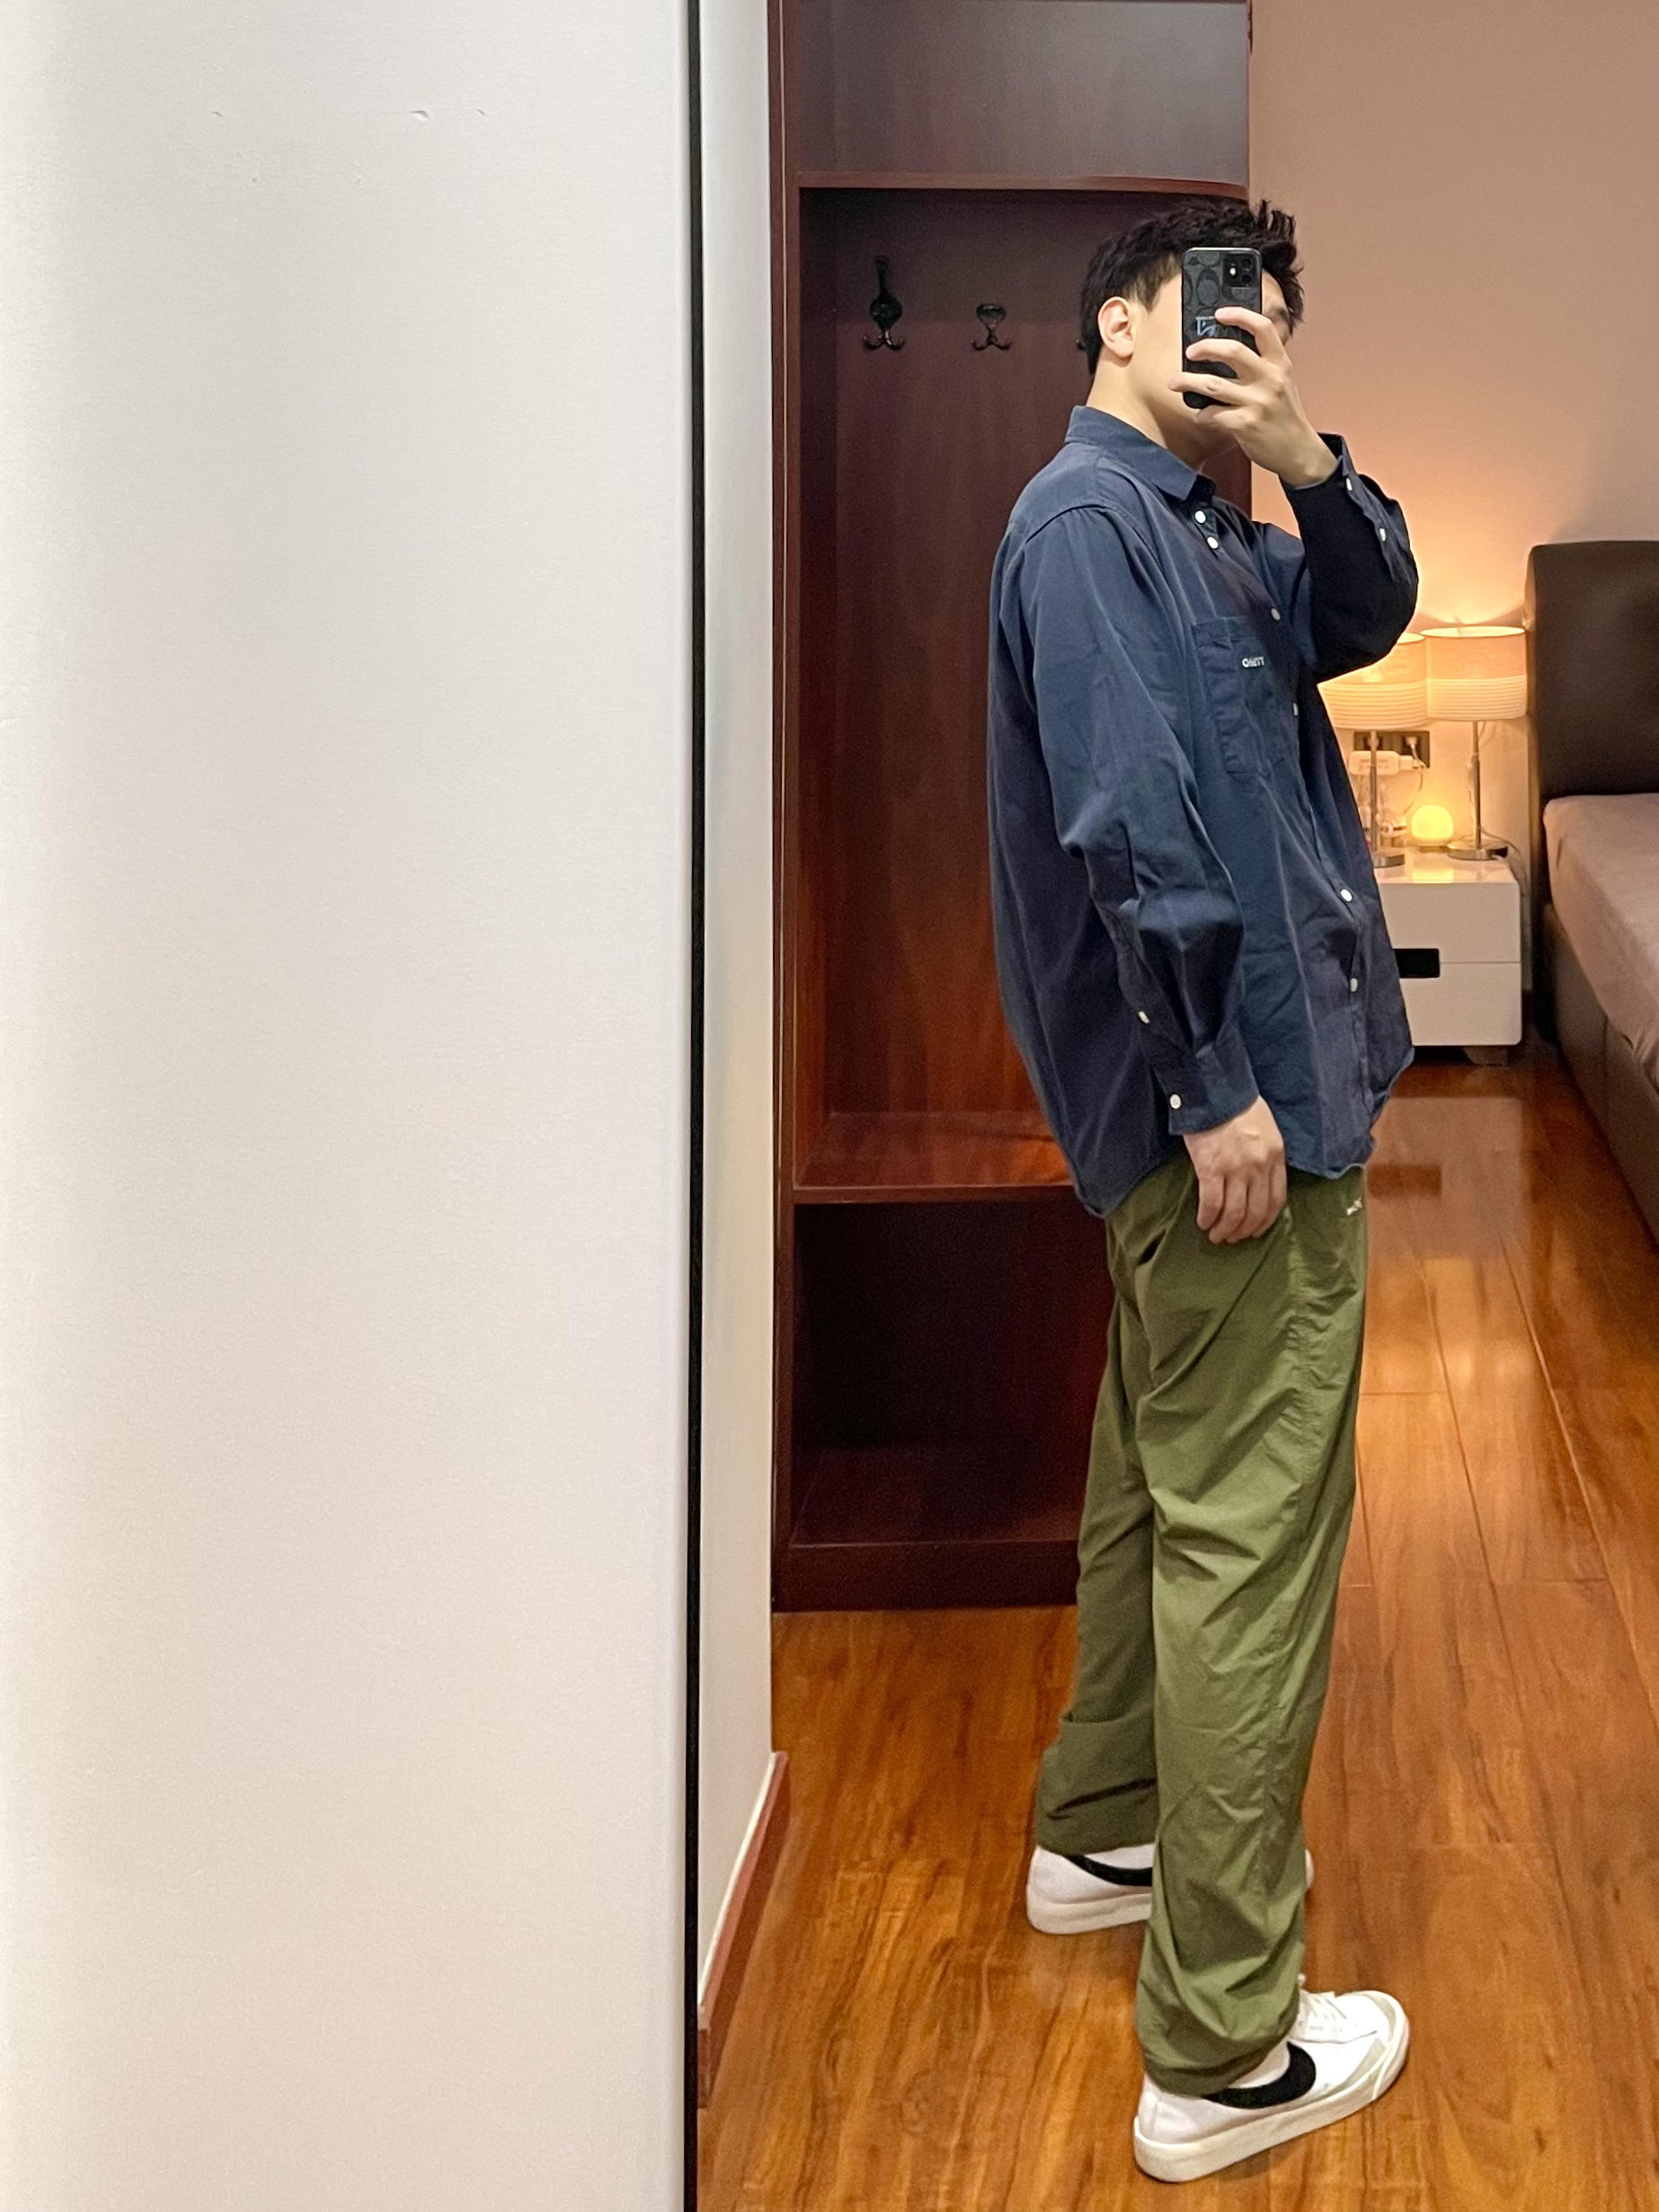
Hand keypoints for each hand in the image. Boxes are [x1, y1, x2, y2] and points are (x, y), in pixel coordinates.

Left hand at [1168, 307, 1336, 487]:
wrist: (1298, 450)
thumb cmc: (1284, 415)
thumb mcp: (1281, 382)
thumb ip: (1262, 365)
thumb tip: (1227, 350)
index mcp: (1279, 363)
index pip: (1262, 328)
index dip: (1239, 315)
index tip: (1219, 313)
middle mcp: (1269, 379)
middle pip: (1232, 350)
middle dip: (1204, 347)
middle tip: (1191, 352)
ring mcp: (1257, 402)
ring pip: (1213, 384)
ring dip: (1187, 381)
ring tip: (1174, 382)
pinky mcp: (1245, 424)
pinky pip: (1212, 414)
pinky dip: (1201, 414)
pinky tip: (1200, 415)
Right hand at [1183, 1097, 1287, 1244]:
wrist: (1214, 1091)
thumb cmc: (1238, 1107)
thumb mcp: (1267, 1130)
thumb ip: (1267, 1157)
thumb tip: (1259, 1183)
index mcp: (1276, 1157)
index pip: (1276, 1200)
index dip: (1265, 1221)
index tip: (1255, 1231)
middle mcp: (1259, 1167)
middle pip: (1255, 1212)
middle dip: (1243, 1231)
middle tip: (1232, 1238)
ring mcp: (1236, 1169)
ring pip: (1234, 1213)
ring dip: (1225, 1230)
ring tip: (1216, 1236)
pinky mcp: (1211, 1169)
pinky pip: (1211, 1203)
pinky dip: (1207, 1217)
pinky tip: (1203, 1222)